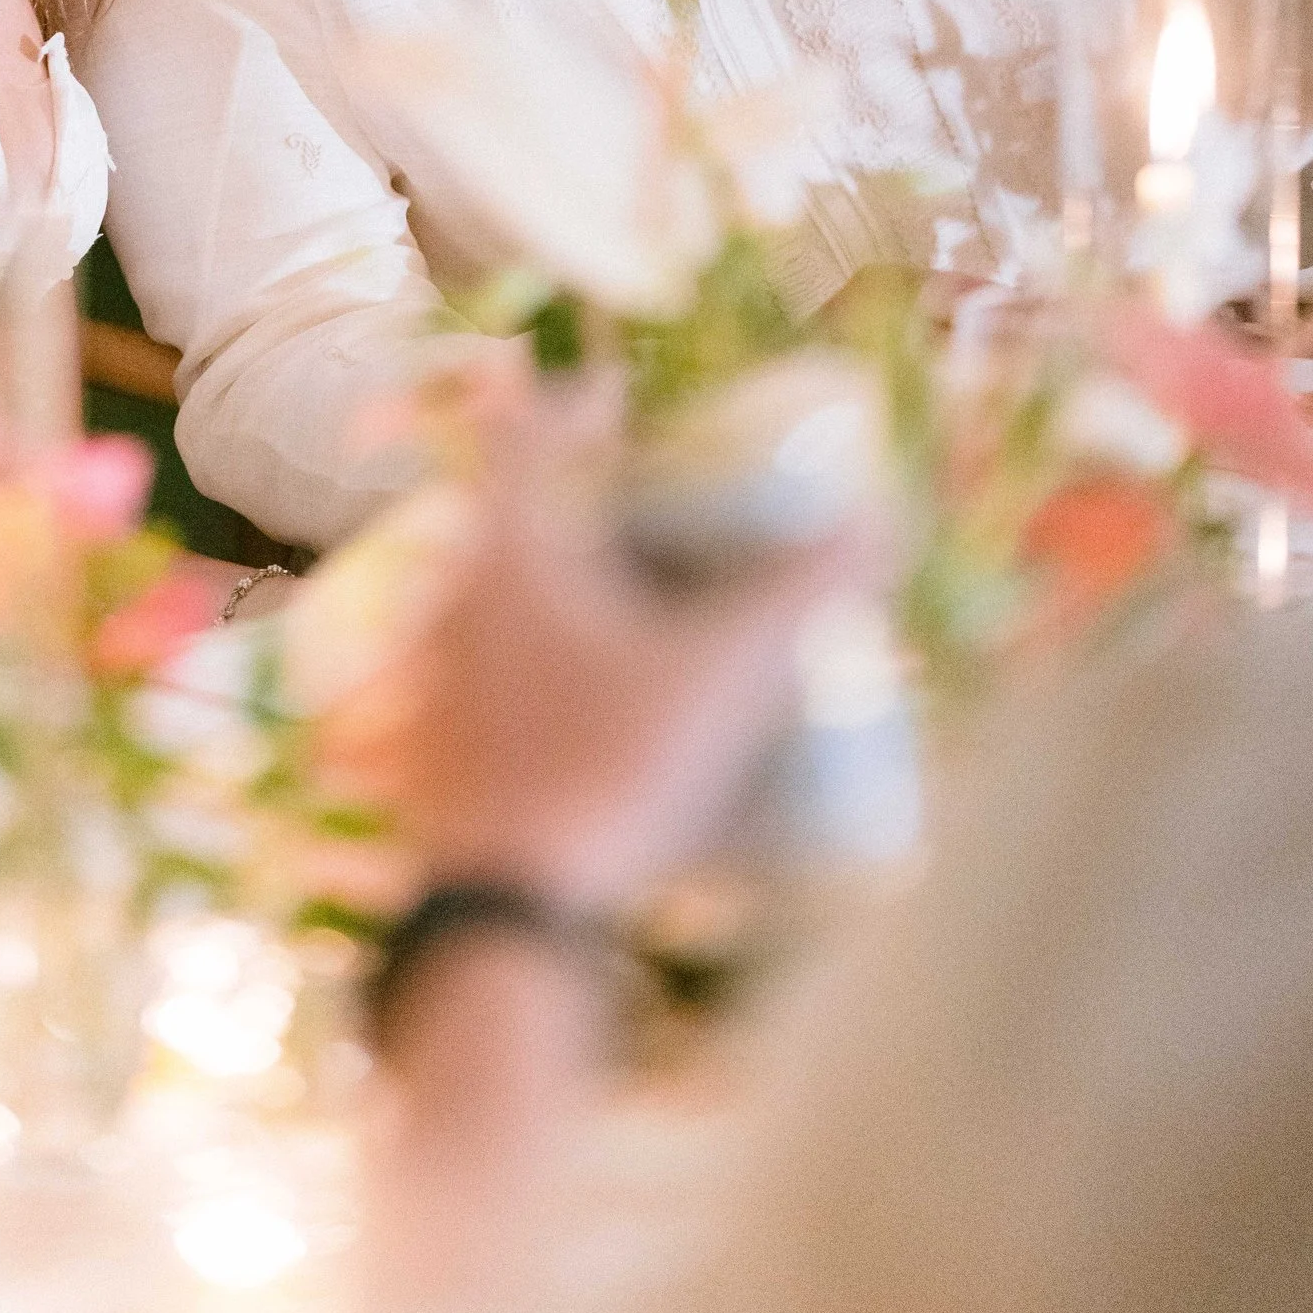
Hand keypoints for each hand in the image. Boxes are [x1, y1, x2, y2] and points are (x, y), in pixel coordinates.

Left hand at [327, 381, 852, 914]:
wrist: (507, 915)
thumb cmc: (609, 767)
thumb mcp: (723, 675)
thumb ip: (802, 592)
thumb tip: (880, 522)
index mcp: (509, 550)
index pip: (525, 430)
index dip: (575, 400)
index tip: (625, 397)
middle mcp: (454, 594)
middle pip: (510, 513)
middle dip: (581, 504)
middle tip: (653, 513)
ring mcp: (433, 675)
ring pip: (493, 597)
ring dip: (557, 588)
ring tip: (635, 609)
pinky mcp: (435, 748)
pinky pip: (484, 673)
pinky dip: (535, 664)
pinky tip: (595, 707)